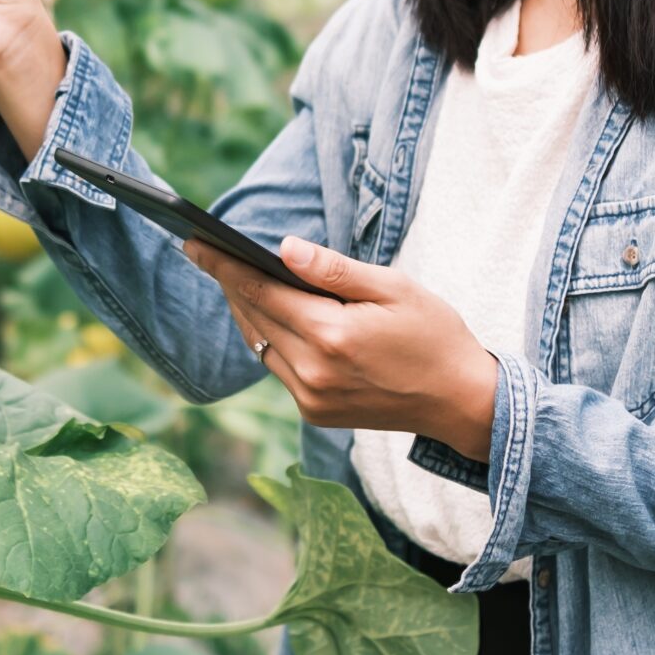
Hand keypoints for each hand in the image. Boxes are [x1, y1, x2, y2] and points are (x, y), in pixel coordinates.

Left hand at [179, 236, 499, 459]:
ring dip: (247, 311)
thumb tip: (284, 249)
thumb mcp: (393, 288)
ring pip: (259, 343)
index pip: (260, 290)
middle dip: (230, 282)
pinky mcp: (315, 412)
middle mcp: (313, 372)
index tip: (194, 242)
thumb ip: (334, 270)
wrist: (460, 401)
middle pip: (254, 316)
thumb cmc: (434, 335)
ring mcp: (311, 398)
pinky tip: (270, 315)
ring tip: (235, 278)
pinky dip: (268, 338)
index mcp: (331, 335)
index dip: (223, 264)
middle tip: (208, 252)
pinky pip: (277, 367)